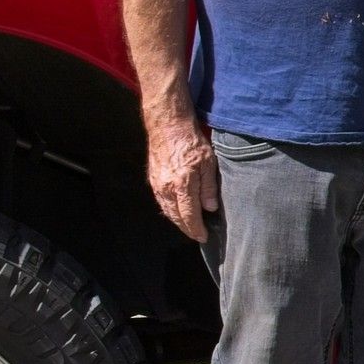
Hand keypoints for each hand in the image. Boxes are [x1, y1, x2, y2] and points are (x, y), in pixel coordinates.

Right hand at [146, 113, 220, 243]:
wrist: (168, 126)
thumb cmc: (191, 141)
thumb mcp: (209, 162)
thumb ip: (209, 187)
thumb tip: (210, 207)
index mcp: (182, 185)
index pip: (189, 216)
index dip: (196, 229)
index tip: (203, 237)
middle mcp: (167, 189)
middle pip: (177, 217)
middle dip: (187, 229)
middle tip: (198, 235)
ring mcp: (158, 185)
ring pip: (168, 211)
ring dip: (178, 221)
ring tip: (190, 226)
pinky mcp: (153, 180)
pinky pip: (162, 202)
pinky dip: (170, 210)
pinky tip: (178, 211)